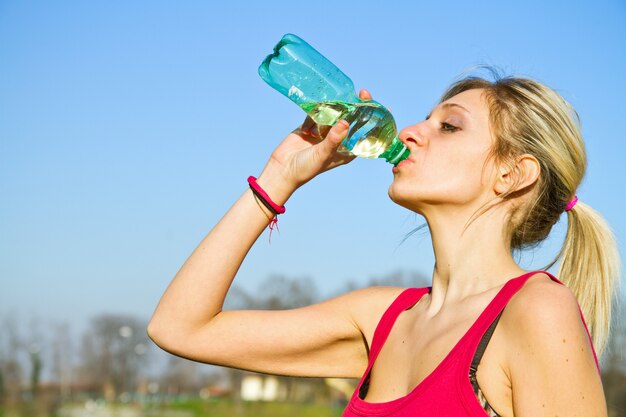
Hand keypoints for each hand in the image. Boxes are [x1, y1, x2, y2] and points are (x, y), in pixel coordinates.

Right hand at [257, 90, 372, 198]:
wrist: (282, 168)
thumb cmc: (306, 168)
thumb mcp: (322, 155)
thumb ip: (334, 139)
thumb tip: (346, 123)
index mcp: (346, 150)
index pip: (364, 134)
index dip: (374, 122)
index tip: (383, 108)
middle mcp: (338, 140)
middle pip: (353, 121)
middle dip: (358, 107)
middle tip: (363, 93)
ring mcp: (325, 132)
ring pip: (336, 114)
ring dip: (338, 105)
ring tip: (341, 96)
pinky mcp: (311, 126)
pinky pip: (319, 113)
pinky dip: (319, 108)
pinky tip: (319, 105)